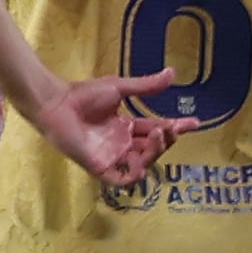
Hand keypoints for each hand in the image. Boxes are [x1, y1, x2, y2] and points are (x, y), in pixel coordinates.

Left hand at [31, 67, 199, 187]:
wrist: (56, 102)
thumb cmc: (83, 94)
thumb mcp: (120, 88)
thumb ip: (146, 86)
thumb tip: (172, 73)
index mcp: (125, 127)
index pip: (156, 131)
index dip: (175, 129)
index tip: (194, 123)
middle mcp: (120, 143)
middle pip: (152, 149)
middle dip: (166, 140)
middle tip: (169, 127)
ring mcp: (110, 156)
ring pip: (141, 163)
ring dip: (154, 152)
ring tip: (156, 134)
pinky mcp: (98, 166)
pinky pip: (120, 180)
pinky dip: (133, 174)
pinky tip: (141, 161)